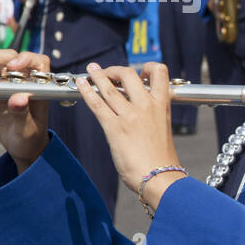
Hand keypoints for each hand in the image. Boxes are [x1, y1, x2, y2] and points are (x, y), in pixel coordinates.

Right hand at [0, 50, 51, 173]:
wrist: (23, 147)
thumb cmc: (31, 140)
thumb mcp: (27, 130)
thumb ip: (23, 115)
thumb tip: (18, 99)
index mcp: (39, 89)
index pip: (39, 63)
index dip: (26, 59)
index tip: (11, 67)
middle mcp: (26, 83)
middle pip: (13, 58)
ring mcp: (11, 84)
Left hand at [75, 62, 183, 204]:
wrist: (160, 177)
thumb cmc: (162, 159)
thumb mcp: (162, 129)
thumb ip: (152, 115)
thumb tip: (139, 110)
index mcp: (162, 105)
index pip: (159, 72)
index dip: (147, 68)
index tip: (139, 73)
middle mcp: (147, 106)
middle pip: (128, 74)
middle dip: (115, 70)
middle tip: (108, 73)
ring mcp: (130, 115)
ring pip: (109, 86)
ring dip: (97, 75)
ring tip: (91, 70)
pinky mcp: (114, 127)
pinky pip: (97, 103)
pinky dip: (87, 90)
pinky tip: (82, 84)